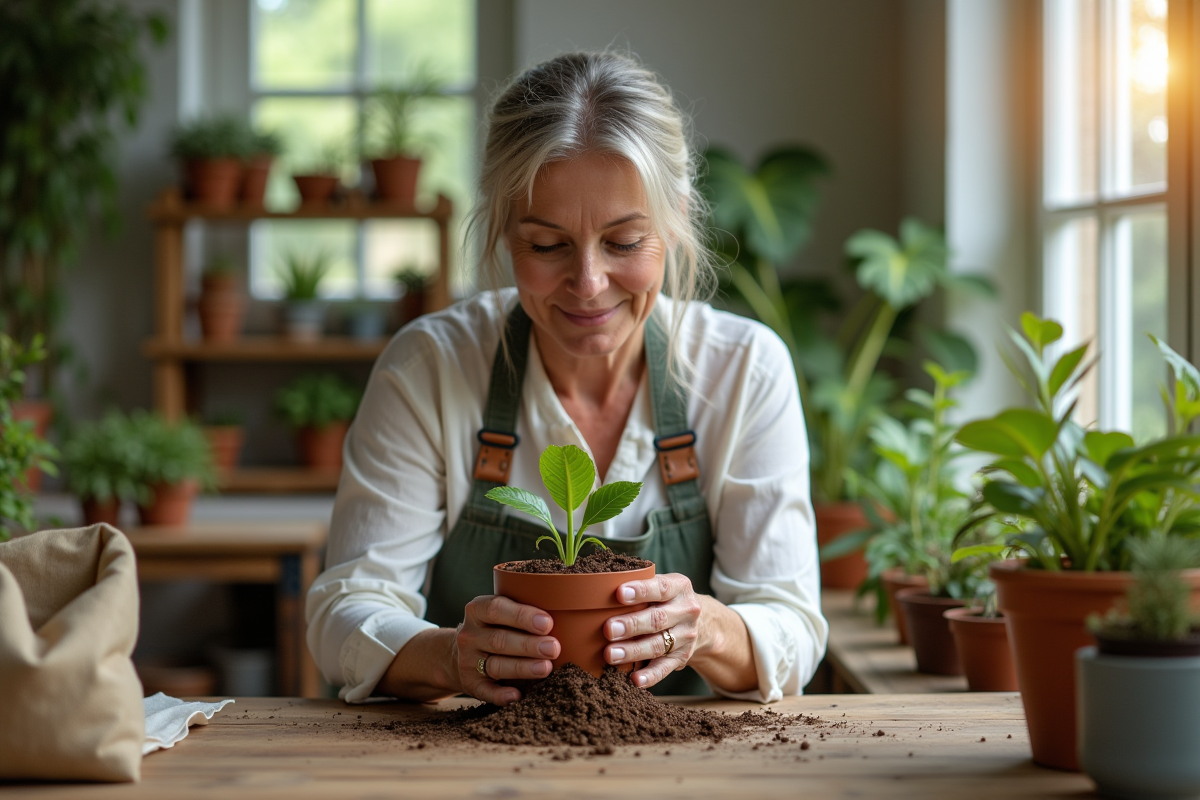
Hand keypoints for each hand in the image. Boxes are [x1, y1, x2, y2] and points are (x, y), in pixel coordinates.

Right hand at [454, 595, 560, 705]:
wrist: (460, 652)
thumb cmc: (496, 627)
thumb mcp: (502, 613)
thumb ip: (525, 613)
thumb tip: (567, 616)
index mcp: (477, 610)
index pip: (497, 609)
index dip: (522, 616)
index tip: (547, 623)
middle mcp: (469, 635)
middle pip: (499, 640)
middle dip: (529, 645)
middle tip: (554, 648)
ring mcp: (467, 660)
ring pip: (496, 665)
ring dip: (522, 668)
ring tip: (546, 668)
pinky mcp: (469, 683)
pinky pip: (485, 691)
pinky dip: (501, 695)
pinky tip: (517, 696)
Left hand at [603, 573, 701, 688]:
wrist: (702, 622)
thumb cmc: (665, 599)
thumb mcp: (660, 584)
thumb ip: (637, 584)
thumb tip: (597, 588)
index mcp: (679, 587)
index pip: (660, 588)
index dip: (641, 591)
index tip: (619, 594)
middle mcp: (686, 611)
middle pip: (658, 619)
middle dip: (632, 625)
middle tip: (608, 629)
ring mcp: (685, 636)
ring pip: (658, 645)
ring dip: (633, 651)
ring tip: (610, 654)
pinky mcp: (681, 658)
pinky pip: (665, 668)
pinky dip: (650, 676)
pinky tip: (635, 679)